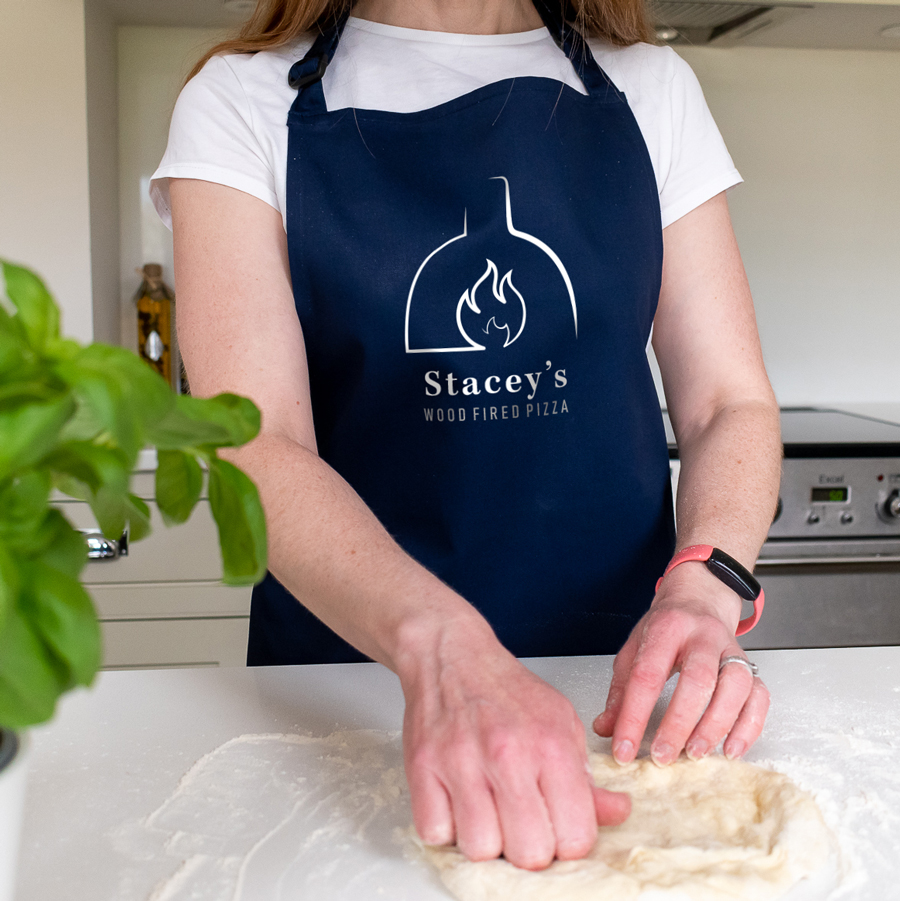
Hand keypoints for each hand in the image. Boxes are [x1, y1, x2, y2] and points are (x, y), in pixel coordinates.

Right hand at [400, 623, 629, 869]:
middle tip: (522, 825)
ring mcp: (460, 761)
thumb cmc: (506, 689)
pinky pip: (436, 833)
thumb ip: (585, 777)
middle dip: (528, 849)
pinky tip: (458, 806)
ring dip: (485, 840)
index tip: (558, 830)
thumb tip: (617, 813)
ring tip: (488, 813)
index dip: (568, 843)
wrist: (453, 655)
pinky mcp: (422, 766)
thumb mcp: (561, 723)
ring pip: (480, 848)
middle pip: (528, 852)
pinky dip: (446, 829)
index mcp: (551, 745)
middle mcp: (507, 754)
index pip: (575, 836)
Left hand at [593, 563, 769, 764]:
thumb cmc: (666, 627)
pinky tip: (730, 749)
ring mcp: (731, 650)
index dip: (633, 716)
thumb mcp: (634, 648)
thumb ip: (620, 690)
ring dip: (716, 726)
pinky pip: (759, 698)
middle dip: (678, 723)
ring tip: (695, 753)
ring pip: (734, 687)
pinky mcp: (751, 666)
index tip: (624, 748)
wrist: (699, 598)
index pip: (647, 675)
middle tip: (663, 755)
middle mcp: (703, 636)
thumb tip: (606, 728)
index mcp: (666, 628)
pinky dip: (748, 727)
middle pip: (697, 679)